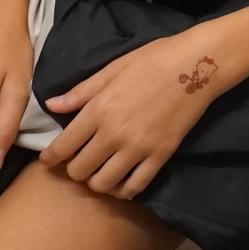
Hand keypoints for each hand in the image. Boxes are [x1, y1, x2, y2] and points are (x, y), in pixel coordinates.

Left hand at [38, 29, 223, 199]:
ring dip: (97, 181)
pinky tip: (123, 180)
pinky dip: (124, 190)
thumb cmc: (154, 59)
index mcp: (99, 109)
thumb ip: (82, 92)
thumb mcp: (114, 69)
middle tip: (80, 160)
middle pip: (79, 171)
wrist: (198, 64)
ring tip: (101, 171)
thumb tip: (51, 104)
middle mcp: (115, 133)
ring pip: (103, 184)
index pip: (62, 147)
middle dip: (74, 169)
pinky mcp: (161, 155)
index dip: (50, 158)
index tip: (49, 160)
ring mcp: (139, 147)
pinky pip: (135, 186)